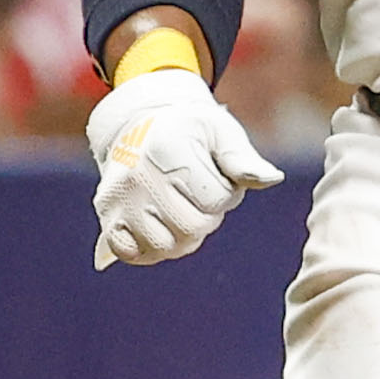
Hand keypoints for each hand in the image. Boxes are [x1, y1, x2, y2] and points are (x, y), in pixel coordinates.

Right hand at [85, 67, 281, 268]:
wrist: (141, 125)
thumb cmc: (190, 131)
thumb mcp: (221, 133)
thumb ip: (243, 160)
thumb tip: (273, 179)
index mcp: (168, 152)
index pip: (215, 201)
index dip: (226, 195)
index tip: (214, 177)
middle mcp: (137, 176)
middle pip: (190, 228)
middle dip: (205, 218)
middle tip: (197, 197)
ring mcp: (118, 198)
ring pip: (163, 246)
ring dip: (181, 237)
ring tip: (180, 210)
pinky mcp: (107, 215)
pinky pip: (131, 253)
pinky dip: (150, 249)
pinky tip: (159, 227)